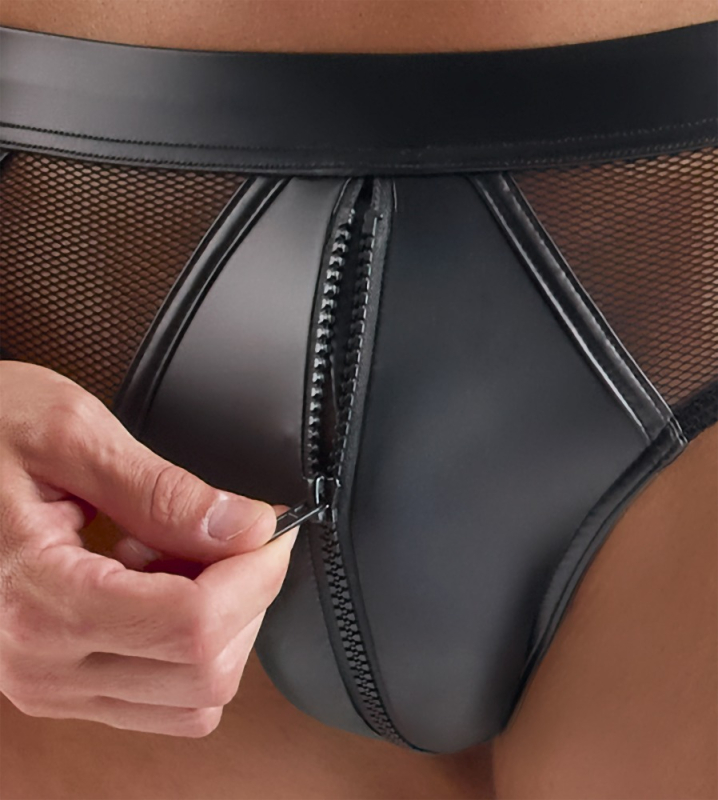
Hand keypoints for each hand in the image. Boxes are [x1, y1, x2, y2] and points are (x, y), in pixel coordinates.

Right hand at [0, 361, 295, 736]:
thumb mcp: (71, 436)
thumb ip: (163, 491)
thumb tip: (246, 528)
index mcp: (39, 600)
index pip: (192, 624)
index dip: (255, 574)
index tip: (269, 527)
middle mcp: (41, 665)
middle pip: (204, 672)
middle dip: (248, 598)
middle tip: (238, 534)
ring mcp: (51, 684)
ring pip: (192, 697)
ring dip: (220, 625)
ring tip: (182, 556)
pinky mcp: (63, 682)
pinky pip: (163, 697)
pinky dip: (191, 646)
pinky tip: (161, 583)